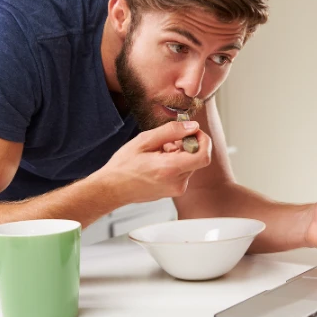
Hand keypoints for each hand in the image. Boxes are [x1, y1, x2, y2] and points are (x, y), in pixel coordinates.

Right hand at [94, 120, 212, 203]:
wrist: (112, 189)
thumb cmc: (124, 165)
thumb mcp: (145, 140)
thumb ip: (171, 131)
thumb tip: (193, 126)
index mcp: (170, 169)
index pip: (204, 155)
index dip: (203, 140)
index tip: (191, 131)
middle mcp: (177, 182)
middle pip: (197, 157)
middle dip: (186, 144)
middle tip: (166, 141)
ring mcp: (176, 189)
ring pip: (190, 164)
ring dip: (180, 153)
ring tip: (158, 152)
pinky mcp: (174, 191)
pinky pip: (183, 172)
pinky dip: (175, 162)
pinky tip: (158, 161)